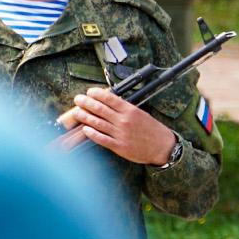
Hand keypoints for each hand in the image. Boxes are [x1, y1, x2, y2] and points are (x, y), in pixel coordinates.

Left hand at [57, 87, 178, 165]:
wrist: (162, 146)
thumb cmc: (152, 129)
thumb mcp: (141, 113)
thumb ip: (125, 109)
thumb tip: (109, 104)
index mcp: (130, 110)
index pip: (110, 98)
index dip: (97, 94)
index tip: (89, 91)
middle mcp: (124, 120)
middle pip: (100, 109)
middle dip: (86, 103)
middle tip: (77, 99)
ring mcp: (120, 134)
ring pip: (98, 123)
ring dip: (85, 117)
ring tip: (76, 112)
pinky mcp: (119, 146)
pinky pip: (102, 139)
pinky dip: (92, 134)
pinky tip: (84, 130)